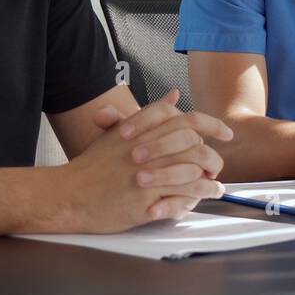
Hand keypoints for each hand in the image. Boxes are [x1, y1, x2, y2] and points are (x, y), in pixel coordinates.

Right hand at [74, 90, 231, 230]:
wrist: (69, 193)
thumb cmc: (92, 166)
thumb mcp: (119, 132)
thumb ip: (150, 114)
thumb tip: (174, 95)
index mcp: (143, 129)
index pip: (187, 120)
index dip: (212, 125)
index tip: (226, 133)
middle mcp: (147, 148)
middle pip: (195, 146)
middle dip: (213, 157)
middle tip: (217, 165)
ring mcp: (147, 174)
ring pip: (193, 173)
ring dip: (210, 180)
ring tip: (216, 186)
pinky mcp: (145, 199)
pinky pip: (182, 196)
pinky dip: (198, 198)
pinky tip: (203, 199)